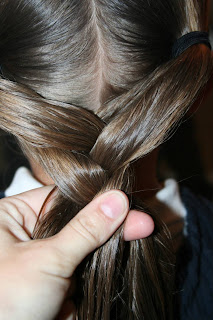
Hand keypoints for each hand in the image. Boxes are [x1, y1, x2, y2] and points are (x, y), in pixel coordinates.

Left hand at [0, 187, 153, 318]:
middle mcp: (30, 233)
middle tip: (142, 220)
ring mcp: (48, 256)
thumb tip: (115, 200)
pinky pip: (89, 263)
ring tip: (142, 229)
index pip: (62, 197)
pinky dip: (108, 260)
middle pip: (78, 218)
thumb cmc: (4, 304)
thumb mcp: (45, 261)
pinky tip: (129, 247)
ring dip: (112, 240)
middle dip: (110, 220)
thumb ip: (84, 230)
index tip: (124, 199)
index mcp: (13, 217)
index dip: (95, 197)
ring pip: (86, 241)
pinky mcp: (61, 278)